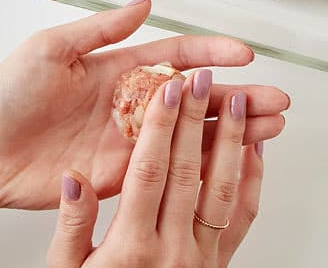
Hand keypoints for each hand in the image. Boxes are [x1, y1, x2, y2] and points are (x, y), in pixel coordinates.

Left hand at [0, 0, 288, 209]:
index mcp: (120, 70)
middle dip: (240, 97)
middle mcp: (134, 105)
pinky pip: (172, 169)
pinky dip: (206, 164)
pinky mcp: (125, 176)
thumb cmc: (5, 97)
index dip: (213, 52)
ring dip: (235, 131)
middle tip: (277, 98)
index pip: (178, 56)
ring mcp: (133, 141)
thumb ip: (101, 28)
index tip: (245, 53)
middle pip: (199, 99)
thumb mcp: (51, 48)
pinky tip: (235, 160)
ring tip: (272, 127)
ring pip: (195, 135)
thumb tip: (144, 2)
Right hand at [47, 70, 262, 266]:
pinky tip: (255, 147)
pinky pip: (244, 215)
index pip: (149, 173)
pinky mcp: (221, 263)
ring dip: (234, 140)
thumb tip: (74, 180)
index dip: (160, 126)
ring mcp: (203, 258)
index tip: (168, 89)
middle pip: (189, 171)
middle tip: (203, 78)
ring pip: (225, 188)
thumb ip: (72, 227)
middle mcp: (172, 252)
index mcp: (130, 250)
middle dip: (197, 118)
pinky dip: (253, 177)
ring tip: (239, 101)